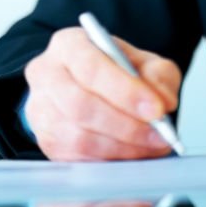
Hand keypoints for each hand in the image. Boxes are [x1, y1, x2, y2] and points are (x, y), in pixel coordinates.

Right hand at [24, 26, 181, 160]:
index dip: (124, 91)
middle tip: (159, 135)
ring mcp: (42, 111)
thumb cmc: (113, 71)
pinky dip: (111, 161)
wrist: (89, 87)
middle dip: (126, 125)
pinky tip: (133, 155)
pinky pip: (78, 160)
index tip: (156, 108)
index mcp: (68, 45)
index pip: (90, 67)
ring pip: (79, 138)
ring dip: (122, 147)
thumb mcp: (141, 61)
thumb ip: (158, 74)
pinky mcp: (47, 142)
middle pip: (81, 105)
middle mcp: (47, 75)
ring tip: (151, 146)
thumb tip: (163, 101)